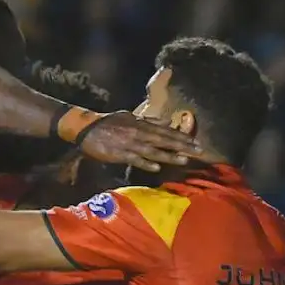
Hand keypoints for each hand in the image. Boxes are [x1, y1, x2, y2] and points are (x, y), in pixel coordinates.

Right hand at [77, 112, 200, 172]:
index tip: (196, 142)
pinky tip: (156, 168)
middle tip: (198, 151)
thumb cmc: (108, 122)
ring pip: (153, 151)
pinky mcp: (119, 154)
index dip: (182, 137)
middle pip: (164, 140)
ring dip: (168, 155)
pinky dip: (145, 163)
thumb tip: (166, 121)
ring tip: (184, 160)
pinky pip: (134, 160)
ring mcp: (129, 144)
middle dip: (182, 146)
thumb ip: (148, 120)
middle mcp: (139, 133)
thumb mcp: (129, 117)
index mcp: (141, 124)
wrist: (86, 128)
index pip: (166, 131)